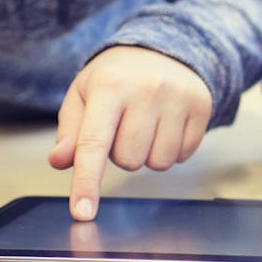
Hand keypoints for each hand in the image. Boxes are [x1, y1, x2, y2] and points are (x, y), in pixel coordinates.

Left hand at [49, 45, 213, 220]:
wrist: (162, 48)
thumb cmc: (115, 78)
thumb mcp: (83, 96)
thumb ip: (69, 132)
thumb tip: (60, 161)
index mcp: (110, 86)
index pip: (93, 144)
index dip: (86, 182)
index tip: (82, 212)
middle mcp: (147, 90)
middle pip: (128, 161)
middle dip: (121, 154)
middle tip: (123, 126)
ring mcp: (178, 98)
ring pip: (157, 163)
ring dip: (147, 154)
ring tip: (145, 125)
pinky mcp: (202, 106)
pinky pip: (182, 156)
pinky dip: (170, 149)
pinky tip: (165, 125)